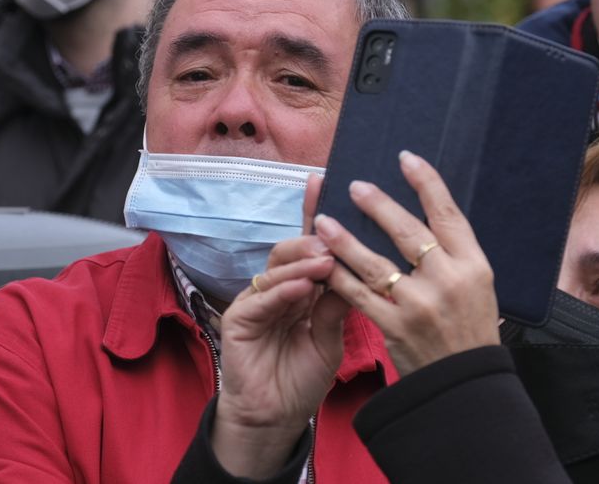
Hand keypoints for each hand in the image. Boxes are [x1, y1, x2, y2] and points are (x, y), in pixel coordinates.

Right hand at [210, 174, 350, 478]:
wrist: (276, 417)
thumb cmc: (303, 376)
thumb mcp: (331, 336)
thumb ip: (338, 304)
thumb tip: (359, 264)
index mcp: (301, 287)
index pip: (309, 245)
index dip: (313, 214)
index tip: (325, 182)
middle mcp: (277, 287)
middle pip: (289, 249)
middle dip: (310, 238)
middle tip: (333, 237)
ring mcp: (256, 301)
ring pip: (275, 269)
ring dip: (300, 263)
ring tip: (323, 260)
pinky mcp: (238, 320)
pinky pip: (260, 299)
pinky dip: (281, 292)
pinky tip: (299, 287)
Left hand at [315, 151, 498, 374]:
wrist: (466, 383)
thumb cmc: (470, 330)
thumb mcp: (478, 286)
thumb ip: (453, 254)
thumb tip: (425, 213)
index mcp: (474, 266)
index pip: (447, 214)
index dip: (426, 183)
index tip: (405, 158)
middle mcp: (448, 280)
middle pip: (408, 232)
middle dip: (378, 206)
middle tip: (354, 186)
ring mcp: (419, 304)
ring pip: (375, 262)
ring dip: (345, 239)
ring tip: (323, 221)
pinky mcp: (395, 327)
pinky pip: (359, 295)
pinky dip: (339, 277)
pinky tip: (324, 262)